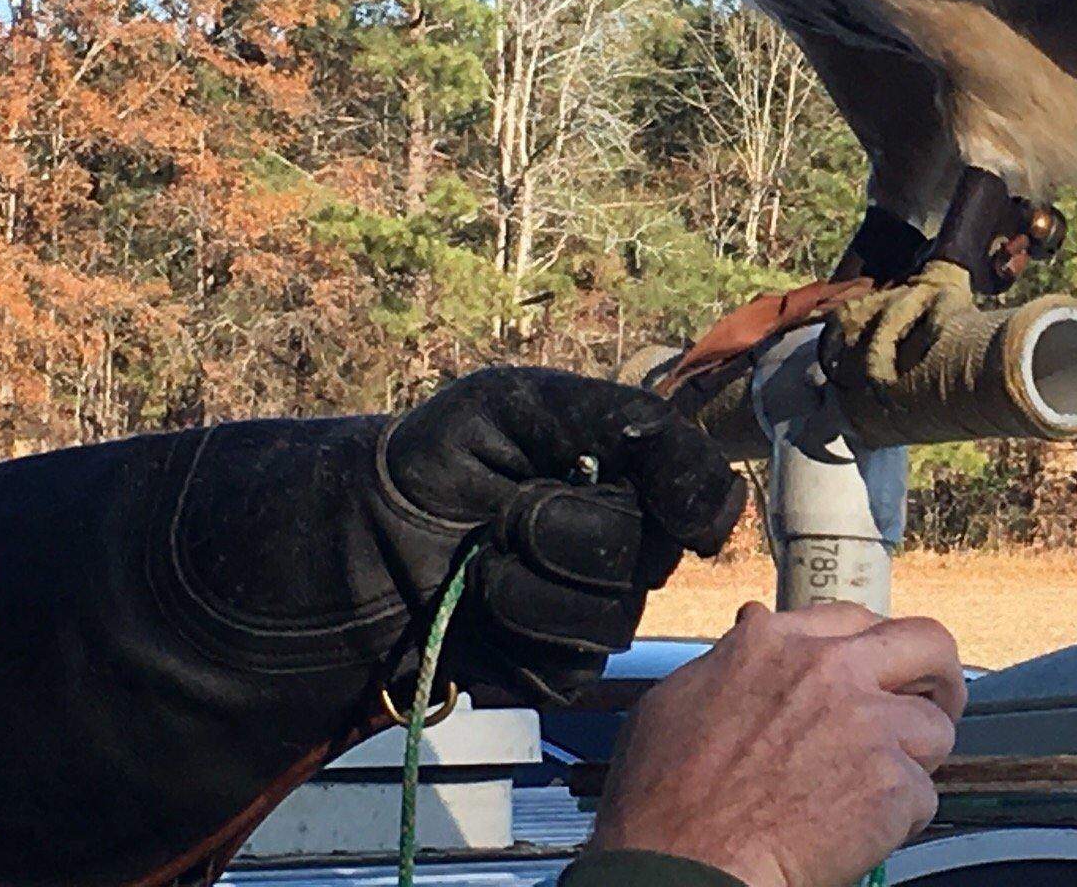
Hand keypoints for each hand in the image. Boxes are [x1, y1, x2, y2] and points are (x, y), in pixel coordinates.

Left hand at [386, 366, 748, 700]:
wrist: (359, 532)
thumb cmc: (447, 455)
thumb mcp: (530, 403)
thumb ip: (635, 427)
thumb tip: (716, 517)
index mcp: (640, 480)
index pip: (705, 499)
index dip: (675, 499)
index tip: (613, 478)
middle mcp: (635, 551)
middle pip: (645, 558)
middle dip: (558, 528)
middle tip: (503, 511)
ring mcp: (600, 616)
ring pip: (608, 620)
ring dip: (524, 587)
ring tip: (482, 561)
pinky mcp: (558, 672)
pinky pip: (567, 670)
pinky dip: (509, 640)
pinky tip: (477, 613)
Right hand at [586, 602, 966, 886]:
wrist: (682, 868)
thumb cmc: (665, 801)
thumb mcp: (679, 698)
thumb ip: (732, 656)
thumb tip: (753, 623)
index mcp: (777, 643)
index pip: (856, 619)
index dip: (873, 649)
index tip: (877, 673)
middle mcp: (831, 670)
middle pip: (927, 642)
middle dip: (939, 675)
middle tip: (933, 704)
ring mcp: (868, 724)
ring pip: (935, 728)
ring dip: (913, 762)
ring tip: (876, 792)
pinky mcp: (892, 784)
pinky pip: (923, 796)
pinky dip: (898, 821)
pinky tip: (859, 833)